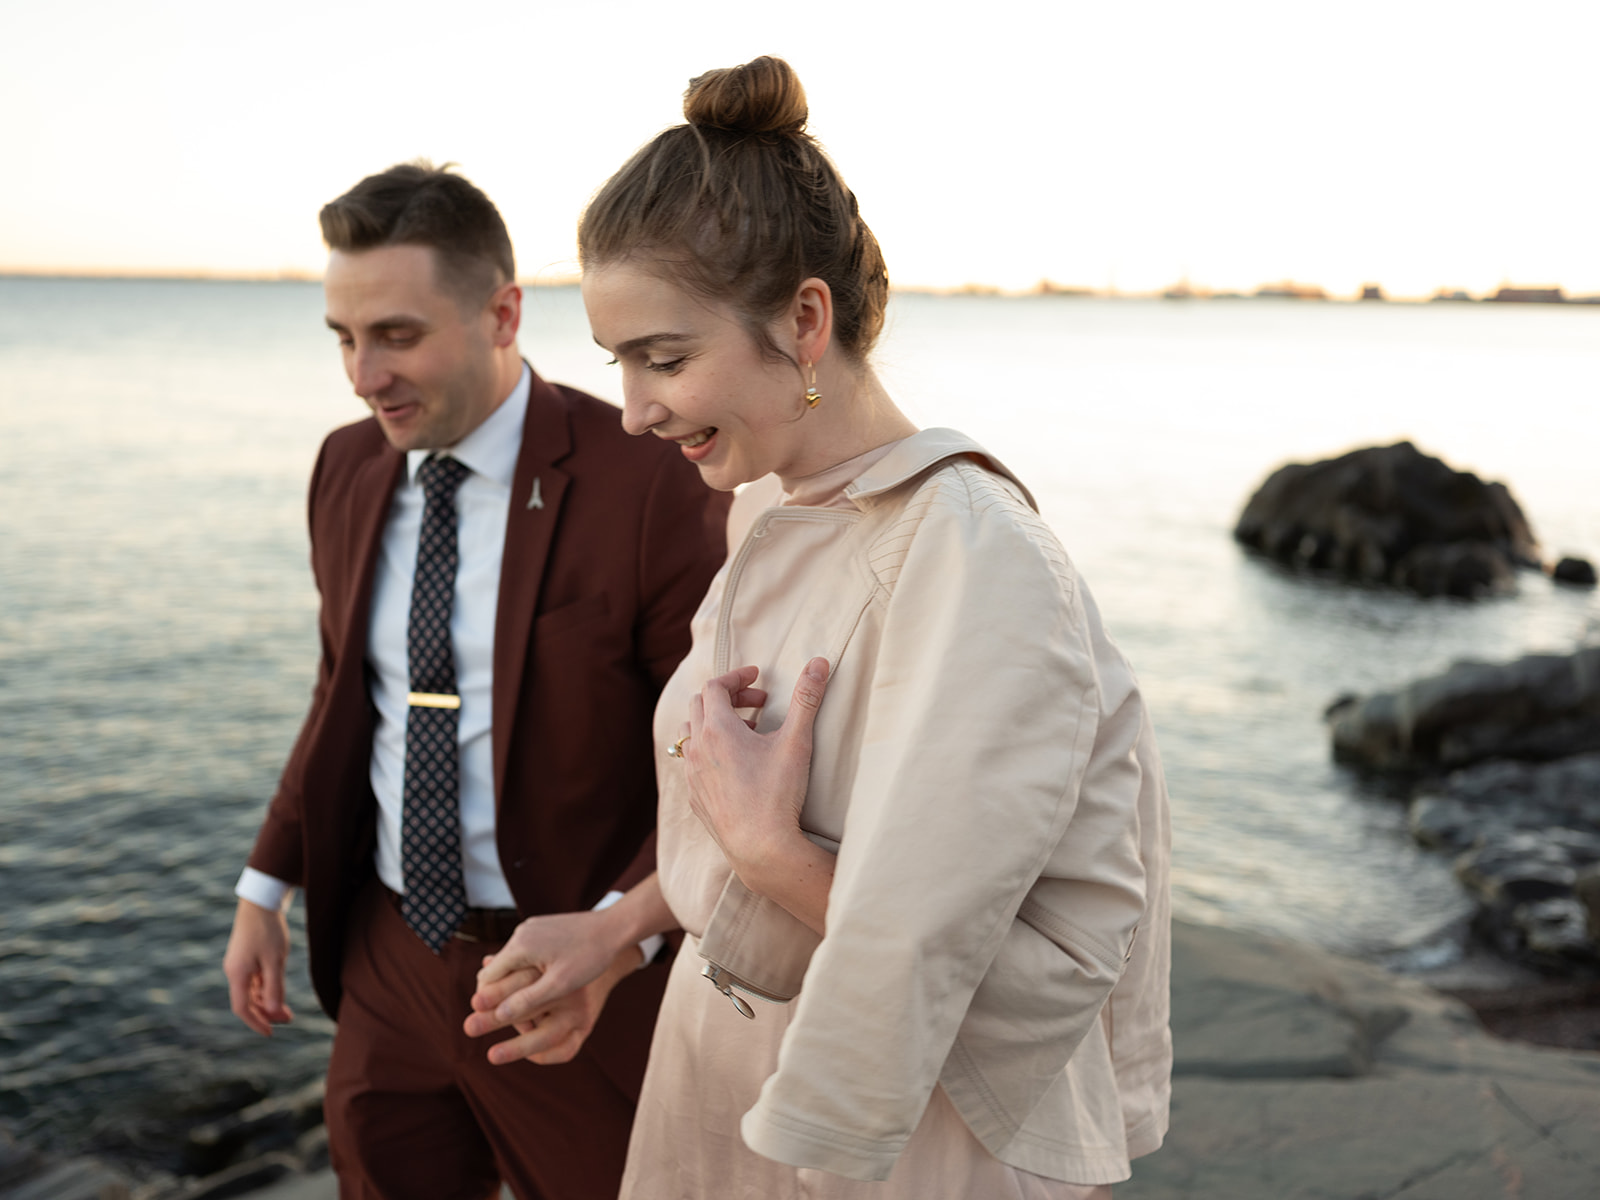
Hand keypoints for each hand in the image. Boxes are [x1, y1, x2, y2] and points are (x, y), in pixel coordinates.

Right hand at [223, 897, 292, 1035]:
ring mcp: (239, 965)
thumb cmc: (268, 930)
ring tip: (287, 1010)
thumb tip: (272, 1012)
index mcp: (237, 974)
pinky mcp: (245, 958)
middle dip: (265, 1013)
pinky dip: (265, 990)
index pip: (242, 1008)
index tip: (270, 1033)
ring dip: (266, 1002)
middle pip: (247, 1002)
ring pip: (251, 992)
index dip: (256, 1022)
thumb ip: (274, 987)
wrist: (261, 902)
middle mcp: (234, 972)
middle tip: (288, 1019)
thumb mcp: (275, 960)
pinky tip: (278, 992)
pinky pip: (254, 981)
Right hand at [464, 910, 642, 1065]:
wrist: (614, 926)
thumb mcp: (559, 985)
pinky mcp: (542, 927)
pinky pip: (524, 952)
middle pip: (495, 969)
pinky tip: (540, 985)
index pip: (486, 978)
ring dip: (513, 981)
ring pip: (510, 961)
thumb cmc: (589, 958)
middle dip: (499, 992)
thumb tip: (497, 1014)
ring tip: (526, 1006)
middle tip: (510, 1019)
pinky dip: (526, 969)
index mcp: (520, 947)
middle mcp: (521, 933)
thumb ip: (527, 1001)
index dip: (487, 1001)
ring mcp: (531, 928)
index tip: (494, 1022)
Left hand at [681, 658, 829, 887]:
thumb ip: (807, 698)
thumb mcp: (796, 741)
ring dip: (714, 724)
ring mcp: (692, 774)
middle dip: (728, 697)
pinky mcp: (694, 797)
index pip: (715, 686)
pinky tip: (734, 765)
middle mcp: (698, 748)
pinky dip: (709, 751)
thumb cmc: (777, 794)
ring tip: (746, 732)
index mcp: (718, 729)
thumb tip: (819, 662)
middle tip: (759, 704)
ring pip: (690, 733)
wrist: (760, 848)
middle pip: (699, 705)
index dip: (736, 677)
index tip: (757, 678)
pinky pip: (692, 763)